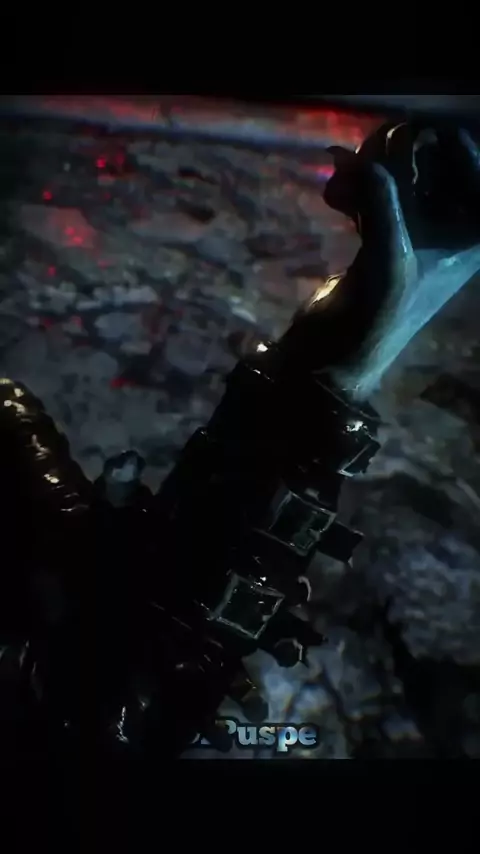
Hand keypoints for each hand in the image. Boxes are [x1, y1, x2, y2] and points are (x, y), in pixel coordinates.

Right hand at [279, 123, 479, 398]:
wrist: (340, 352)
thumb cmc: (379, 312)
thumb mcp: (389, 252)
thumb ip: (382, 197)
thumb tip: (361, 154)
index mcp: (472, 232)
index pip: (467, 161)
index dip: (436, 140)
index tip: (403, 131)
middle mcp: (450, 227)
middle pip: (428, 162)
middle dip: (392, 155)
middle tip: (365, 153)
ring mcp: (414, 232)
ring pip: (396, 175)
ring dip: (366, 170)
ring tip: (340, 174)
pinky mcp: (381, 238)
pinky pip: (372, 194)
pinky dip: (352, 190)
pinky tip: (331, 195)